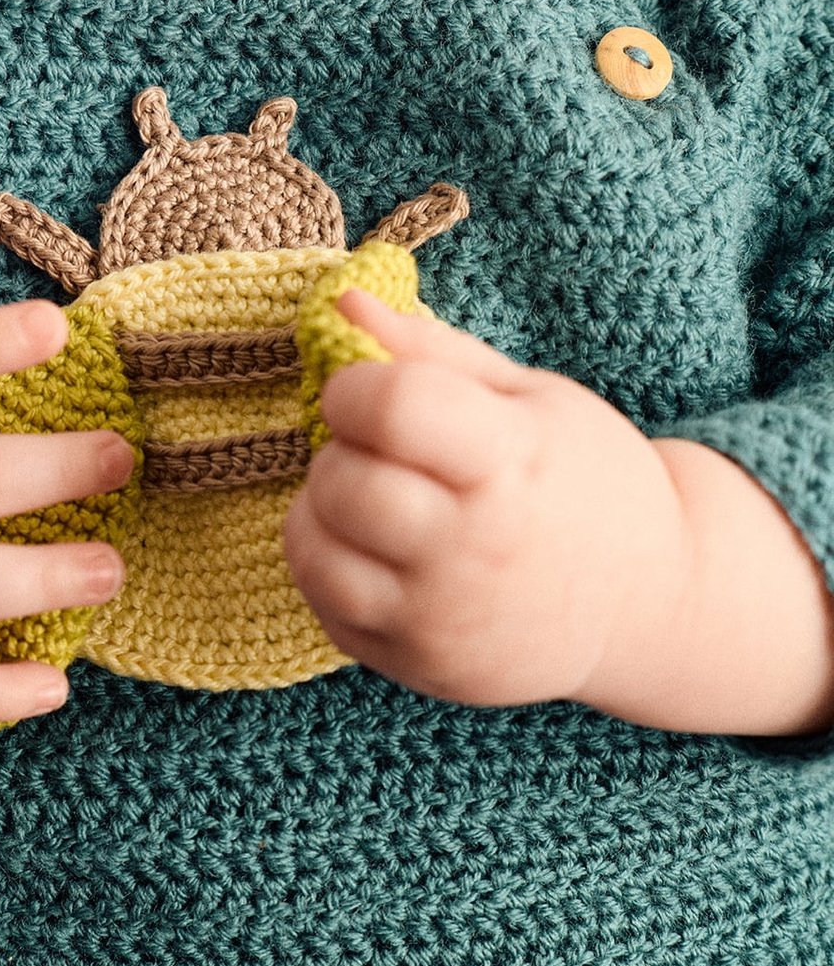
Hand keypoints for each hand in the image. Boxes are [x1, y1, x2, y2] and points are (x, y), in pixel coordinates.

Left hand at [284, 291, 690, 709]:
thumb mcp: (528, 396)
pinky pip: (325, 607)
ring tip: (368, 497)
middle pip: (345, 484)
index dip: (356, 385)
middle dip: (338, 449)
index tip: (368, 388)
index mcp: (512, 461)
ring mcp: (444, 618)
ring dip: (321, 510)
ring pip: (317, 551)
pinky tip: (372, 548)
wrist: (649, 604)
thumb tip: (342, 299)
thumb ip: (429, 351)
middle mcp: (475, 549)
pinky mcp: (418, 666)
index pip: (392, 408)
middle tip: (375, 448)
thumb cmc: (586, 481)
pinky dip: (328, 566)